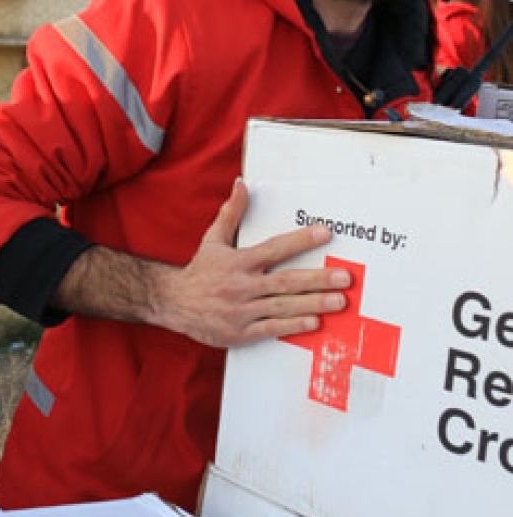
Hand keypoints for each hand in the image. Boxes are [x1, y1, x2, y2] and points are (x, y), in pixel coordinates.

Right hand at [150, 179, 349, 347]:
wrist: (172, 302)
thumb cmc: (199, 271)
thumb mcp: (213, 240)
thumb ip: (231, 213)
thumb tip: (242, 184)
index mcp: (238, 262)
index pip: (274, 248)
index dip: (300, 240)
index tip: (325, 233)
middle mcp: (241, 285)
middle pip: (285, 281)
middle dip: (318, 279)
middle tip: (344, 277)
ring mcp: (241, 310)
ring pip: (282, 306)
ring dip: (313, 304)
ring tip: (338, 301)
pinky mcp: (240, 332)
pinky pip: (271, 328)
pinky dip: (293, 326)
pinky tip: (314, 323)